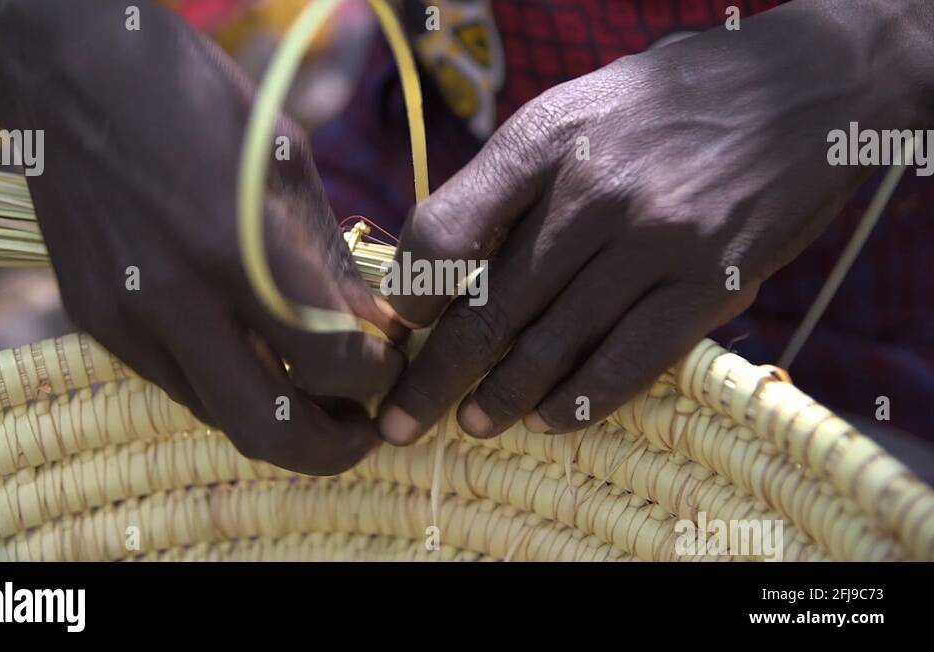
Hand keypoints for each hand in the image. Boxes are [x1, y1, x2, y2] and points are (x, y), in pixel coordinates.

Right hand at [0, 1, 404, 473]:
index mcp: (238, 247)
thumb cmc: (192, 98)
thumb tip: (374, 327)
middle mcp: (175, 301)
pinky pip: (177, 384)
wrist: (65, 73)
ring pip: (220, 416)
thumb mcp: (285, 162)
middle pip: (269, 430)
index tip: (389, 358)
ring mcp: (125, 321)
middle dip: (333, 447)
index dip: (376, 374)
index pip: (330, 361)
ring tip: (317, 390)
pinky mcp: (96, 322)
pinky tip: (254, 354)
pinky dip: (229, 385)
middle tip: (364, 430)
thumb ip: (329, 260)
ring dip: (279, 417)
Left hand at [378, 0, 931, 443]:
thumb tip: (450, 255)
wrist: (808, 86)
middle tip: (399, 421)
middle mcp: (594, 189)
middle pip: (490, 307)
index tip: (404, 328)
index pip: (446, 231)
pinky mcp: (713, 282)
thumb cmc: (676, 99)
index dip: (413, 294)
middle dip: (435, 377)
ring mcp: (656, 240)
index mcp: (547, 137)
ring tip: (473, 425)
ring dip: (501, 398)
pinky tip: (548, 419)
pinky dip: (580, 400)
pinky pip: (630, 359)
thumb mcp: (580, 107)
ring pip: (553, 344)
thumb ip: (517, 177)